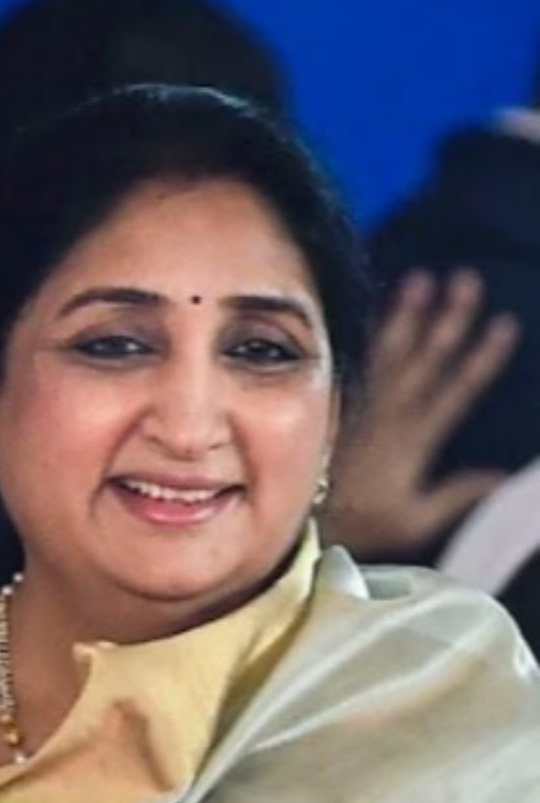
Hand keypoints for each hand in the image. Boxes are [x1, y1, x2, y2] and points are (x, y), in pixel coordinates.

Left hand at [324, 269, 519, 558]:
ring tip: (424, 278)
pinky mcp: (338, 398)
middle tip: (467, 279)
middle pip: (425, 359)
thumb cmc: (359, 523)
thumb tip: (504, 475)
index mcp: (412, 440)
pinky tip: (384, 302)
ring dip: (409, 314)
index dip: (481, 357)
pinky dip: (372, 330)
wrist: (296, 517)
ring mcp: (361, 403)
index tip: (505, 323)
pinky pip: (358, 358)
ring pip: (391, 351)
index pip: (455, 390)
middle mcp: (388, 413)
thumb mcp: (413, 519)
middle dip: (449, 319)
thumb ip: (456, 495)